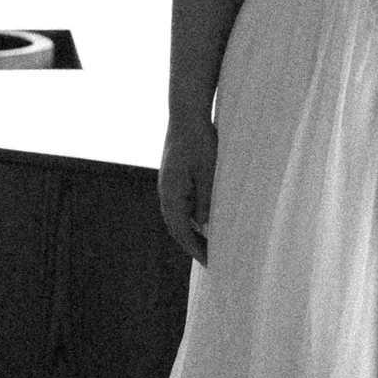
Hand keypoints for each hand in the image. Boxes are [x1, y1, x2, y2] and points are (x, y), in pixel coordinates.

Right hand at [158, 111, 217, 263]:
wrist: (186, 114)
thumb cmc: (200, 142)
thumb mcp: (209, 173)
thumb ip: (207, 201)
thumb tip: (205, 226)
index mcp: (171, 194)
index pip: (181, 231)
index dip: (195, 249)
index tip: (210, 262)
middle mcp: (166, 192)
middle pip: (177, 227)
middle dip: (193, 244)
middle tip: (211, 259)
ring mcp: (168, 184)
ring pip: (179, 216)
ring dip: (193, 230)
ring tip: (211, 243)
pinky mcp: (174, 176)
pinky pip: (182, 203)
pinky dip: (192, 215)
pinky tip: (206, 218)